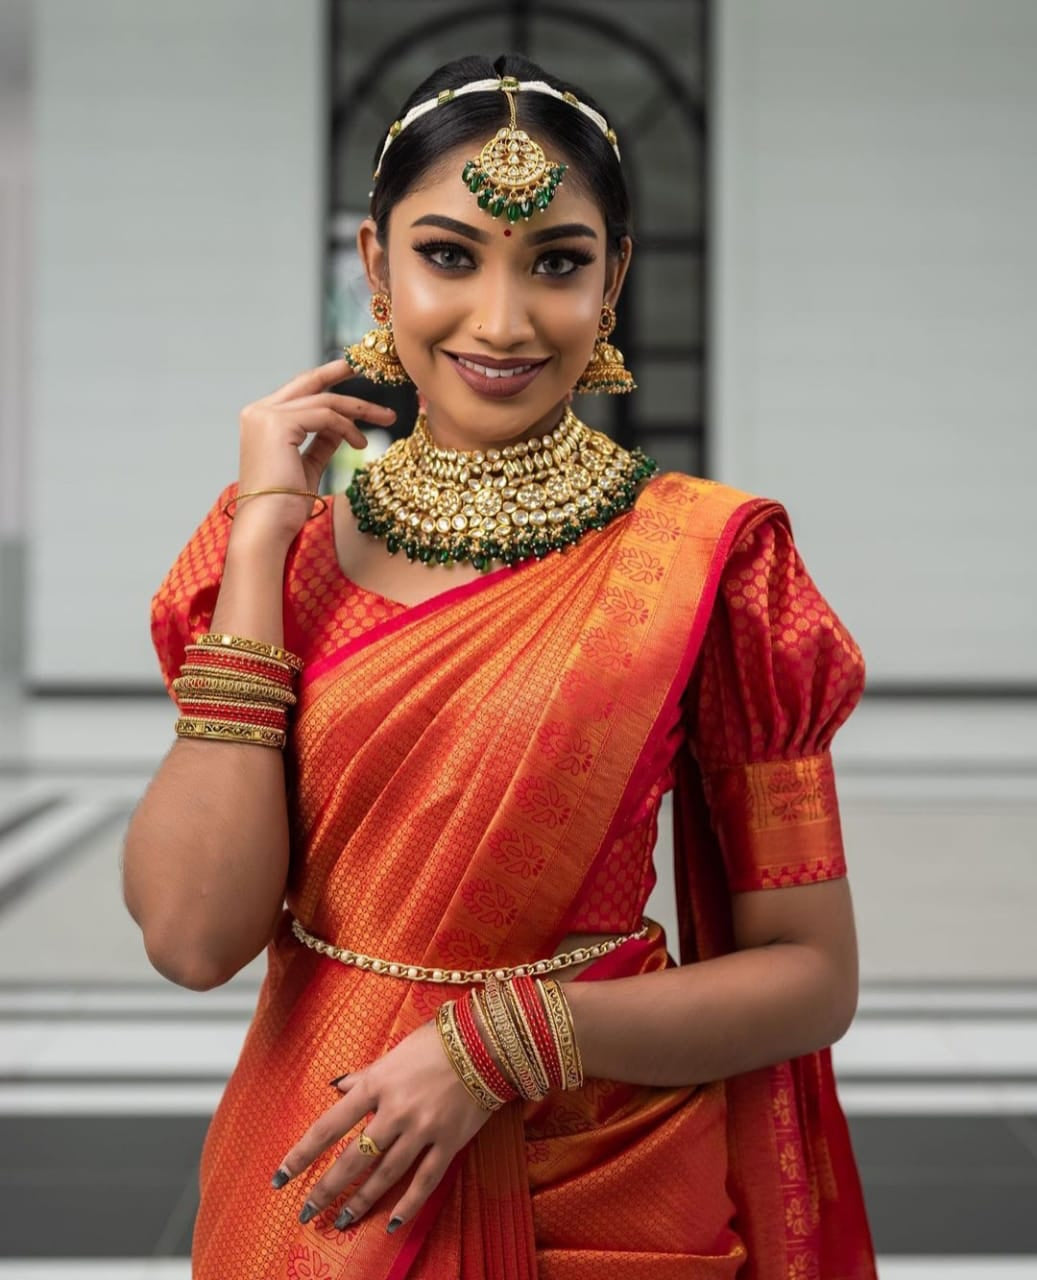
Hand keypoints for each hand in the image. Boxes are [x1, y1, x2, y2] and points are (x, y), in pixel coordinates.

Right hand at [231, 356, 396, 548]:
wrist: (267, 527)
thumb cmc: (284, 506)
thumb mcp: (308, 466)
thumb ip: (321, 442)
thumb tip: (342, 427)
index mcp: (260, 420)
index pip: (300, 391)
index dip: (328, 381)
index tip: (357, 377)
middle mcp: (258, 411)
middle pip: (309, 382)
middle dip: (343, 372)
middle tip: (374, 368)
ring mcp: (266, 415)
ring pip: (324, 400)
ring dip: (360, 409)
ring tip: (388, 419)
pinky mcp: (278, 424)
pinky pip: (326, 415)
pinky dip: (348, 427)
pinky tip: (361, 444)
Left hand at [270, 1016, 494, 1233]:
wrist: (487, 1043)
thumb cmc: (437, 1041)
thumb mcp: (394, 1052)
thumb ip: (366, 1075)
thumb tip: (338, 1087)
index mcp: (377, 1084)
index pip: (329, 1125)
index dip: (302, 1154)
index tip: (281, 1176)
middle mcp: (395, 1111)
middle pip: (353, 1159)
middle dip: (326, 1189)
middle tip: (306, 1212)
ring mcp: (423, 1130)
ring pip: (385, 1175)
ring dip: (361, 1202)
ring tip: (342, 1221)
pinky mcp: (449, 1142)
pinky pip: (425, 1181)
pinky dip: (408, 1205)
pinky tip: (392, 1223)